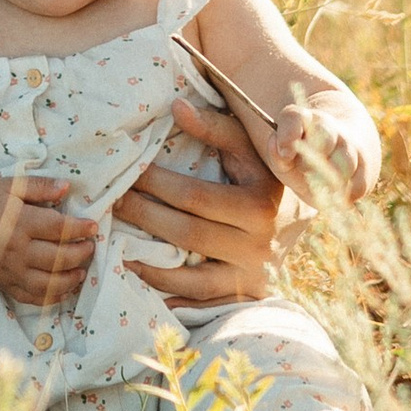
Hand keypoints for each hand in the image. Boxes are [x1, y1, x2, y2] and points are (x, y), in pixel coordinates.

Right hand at [0, 172, 97, 307]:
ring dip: (71, 279)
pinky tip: (64, 290)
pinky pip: (33, 298)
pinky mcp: (5, 285)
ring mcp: (11, 272)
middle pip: (58, 257)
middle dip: (80, 253)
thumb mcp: (8, 186)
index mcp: (20, 222)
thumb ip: (38, 187)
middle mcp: (17, 250)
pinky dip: (52, 297)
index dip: (80, 228)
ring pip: (49, 283)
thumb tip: (66, 188)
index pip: (59, 228)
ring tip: (82, 271)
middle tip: (90, 247)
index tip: (93, 227)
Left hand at [107, 96, 286, 303]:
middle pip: (189, 234)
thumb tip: (176, 107)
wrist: (299, 217)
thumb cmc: (263, 173)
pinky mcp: (247, 294)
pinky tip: (147, 290)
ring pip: (195, 278)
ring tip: (117, 250)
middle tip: (111, 204)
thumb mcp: (248, 145)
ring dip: (152, 267)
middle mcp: (259, 244)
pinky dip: (176, 299)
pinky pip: (207, 303)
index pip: (195, 196)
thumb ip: (214, 127)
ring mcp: (253, 274)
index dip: (156, 185)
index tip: (127, 173)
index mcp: (259, 203)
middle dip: (144, 218)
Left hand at [268, 83, 369, 204]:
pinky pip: (357, 185)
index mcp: (304, 119)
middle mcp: (330, 128)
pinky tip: (333, 195)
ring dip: (330, 180)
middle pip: (325, 139)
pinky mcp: (364, 169)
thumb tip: (283, 153)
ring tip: (320, 186)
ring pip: (345, 163)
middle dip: (311, 160)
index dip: (289, 135)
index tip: (285, 154)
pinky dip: (343, 195)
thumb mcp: (282, 156)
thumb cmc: (298, 158)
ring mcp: (350, 147)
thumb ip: (276, 154)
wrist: (333, 159)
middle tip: (305, 171)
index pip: (294, 118)